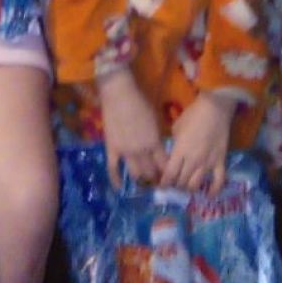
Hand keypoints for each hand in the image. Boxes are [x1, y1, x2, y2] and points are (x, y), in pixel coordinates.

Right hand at [98, 71, 167, 187]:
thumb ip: (158, 136)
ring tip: (143, 183)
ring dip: (141, 180)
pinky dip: (116, 180)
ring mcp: (126, 152)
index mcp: (155, 142)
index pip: (164, 165)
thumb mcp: (156, 119)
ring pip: (136, 174)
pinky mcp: (112, 149)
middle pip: (151, 172)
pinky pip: (113, 169)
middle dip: (155, 179)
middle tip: (157, 182)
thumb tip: (159, 148)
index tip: (169, 178)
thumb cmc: (140, 102)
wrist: (119, 94)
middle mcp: (142, 151)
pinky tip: (119, 188)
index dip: (167, 173)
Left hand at [160, 92, 237, 192]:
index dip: (164, 183)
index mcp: (180, 151)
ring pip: (196, 184)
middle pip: (181, 181)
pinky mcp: (220, 162)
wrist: (215, 109)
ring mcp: (207, 163)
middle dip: (175, 185)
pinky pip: (218, 181)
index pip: (169, 174)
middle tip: (173, 184)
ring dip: (189, 188)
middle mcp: (192, 161)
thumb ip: (174, 144)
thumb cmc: (192, 115)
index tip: (161, 185)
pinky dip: (213, 191)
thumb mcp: (176, 128)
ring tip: (186, 187)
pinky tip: (208, 195)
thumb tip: (173, 154)